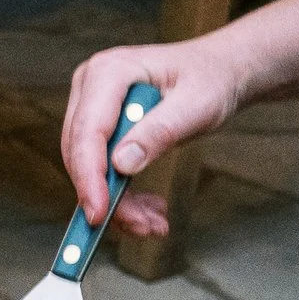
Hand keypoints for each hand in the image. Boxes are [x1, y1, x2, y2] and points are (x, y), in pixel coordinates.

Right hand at [61, 37, 248, 235]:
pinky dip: (124, 197)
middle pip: (81, 154)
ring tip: (153, 224)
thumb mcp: (195, 105)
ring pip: (89, 169)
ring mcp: (92, 108)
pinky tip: (151, 208)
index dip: (89, 176)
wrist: (217, 72)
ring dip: (119, 203)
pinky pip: (102, 171)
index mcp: (109, 72)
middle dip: (107, 197)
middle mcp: (91, 87)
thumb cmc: (210, 79)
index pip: (88, 131)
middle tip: (141, 227)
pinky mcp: (101, 128)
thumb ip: (159, 132)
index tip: (99, 213)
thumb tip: (121, 164)